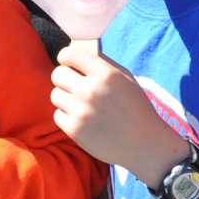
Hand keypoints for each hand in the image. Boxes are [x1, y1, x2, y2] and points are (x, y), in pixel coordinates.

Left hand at [51, 43, 185, 176]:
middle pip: (57, 74)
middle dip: (64, 78)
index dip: (65, 57)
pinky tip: (81, 119)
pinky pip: (57, 115)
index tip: (66, 62)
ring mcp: (82, 111)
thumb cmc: (135, 108)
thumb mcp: (125, 78)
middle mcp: (92, 90)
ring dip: (65, 98)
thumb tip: (77, 54)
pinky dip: (67, 117)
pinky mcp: (75, 129)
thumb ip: (102, 64)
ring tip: (80, 104)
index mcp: (106, 74)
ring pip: (55, 95)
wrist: (143, 143)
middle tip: (73, 85)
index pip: (70, 54)